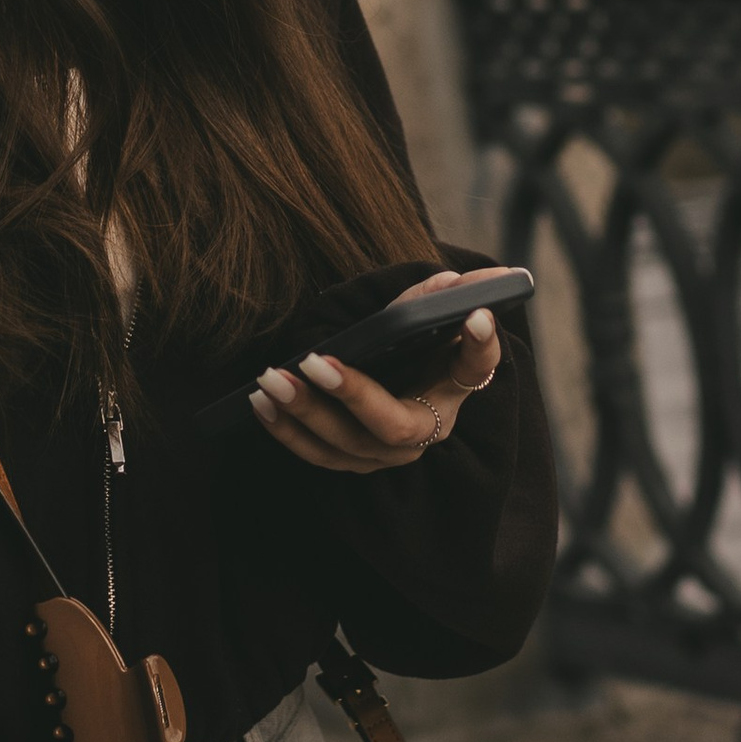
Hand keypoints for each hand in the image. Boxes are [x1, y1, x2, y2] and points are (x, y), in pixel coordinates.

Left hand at [247, 270, 511, 477]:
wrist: (395, 379)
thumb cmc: (412, 345)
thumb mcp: (426, 319)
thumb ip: (434, 299)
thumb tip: (450, 280)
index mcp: (454, 384)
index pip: (476, 365)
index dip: (480, 344)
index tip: (476, 316)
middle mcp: (427, 428)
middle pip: (393, 425)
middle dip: (351, 395)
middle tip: (314, 362)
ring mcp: (387, 453)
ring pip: (347, 444)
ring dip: (305, 413)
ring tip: (271, 380)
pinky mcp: (352, 461)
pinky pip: (317, 454)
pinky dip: (286, 431)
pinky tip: (260, 402)